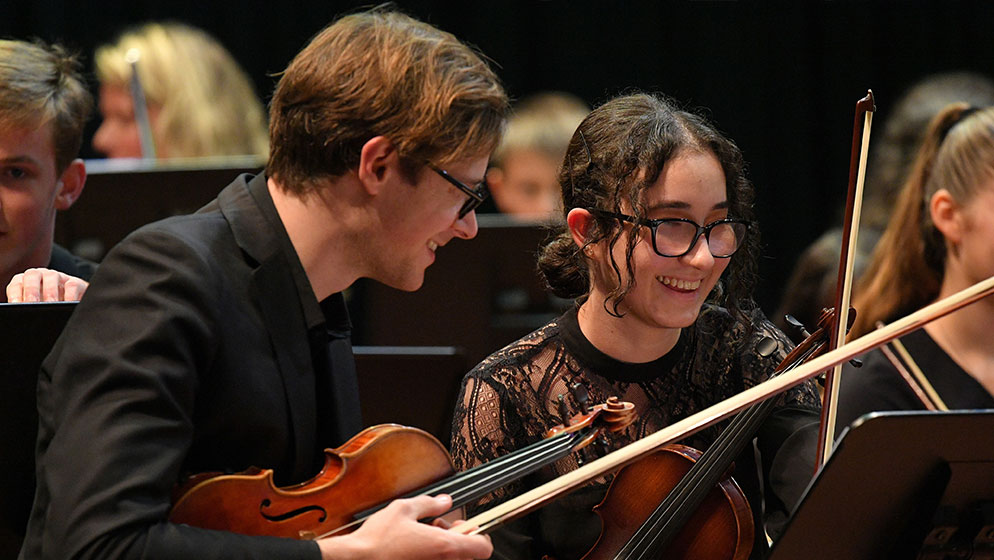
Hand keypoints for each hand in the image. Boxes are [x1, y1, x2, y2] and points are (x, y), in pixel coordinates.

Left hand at [6, 268, 88, 302]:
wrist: (71, 302)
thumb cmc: (46, 308)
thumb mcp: (34, 308)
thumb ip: (26, 309)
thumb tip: (19, 313)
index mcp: (25, 281)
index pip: (17, 284)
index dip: (15, 294)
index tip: (16, 305)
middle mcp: (40, 275)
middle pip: (32, 275)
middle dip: (32, 290)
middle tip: (32, 304)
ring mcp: (58, 277)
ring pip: (52, 276)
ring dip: (50, 291)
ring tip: (51, 304)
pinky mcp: (75, 282)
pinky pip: (72, 284)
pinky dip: (70, 295)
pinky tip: (68, 304)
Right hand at [318, 494, 491, 559]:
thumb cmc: (378, 539)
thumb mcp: (404, 509)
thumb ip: (430, 503)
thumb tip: (445, 501)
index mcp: (444, 546)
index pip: (483, 548)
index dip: (481, 536)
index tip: (470, 529)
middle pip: (468, 555)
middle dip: (458, 539)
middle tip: (438, 528)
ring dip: (444, 549)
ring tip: (423, 538)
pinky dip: (431, 556)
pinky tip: (413, 550)